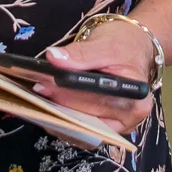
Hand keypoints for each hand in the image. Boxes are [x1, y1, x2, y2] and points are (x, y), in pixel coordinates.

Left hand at [36, 17, 156, 137]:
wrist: (132, 47)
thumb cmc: (124, 45)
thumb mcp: (104, 44)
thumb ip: (80, 53)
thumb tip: (54, 58)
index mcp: (136, 100)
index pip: (96, 101)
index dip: (68, 94)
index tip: (44, 84)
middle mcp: (129, 119)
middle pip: (86, 117)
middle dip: (59, 103)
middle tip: (35, 89)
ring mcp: (115, 127)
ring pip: (80, 126)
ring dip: (58, 113)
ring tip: (38, 98)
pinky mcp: (102, 127)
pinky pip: (79, 127)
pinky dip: (63, 117)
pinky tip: (47, 105)